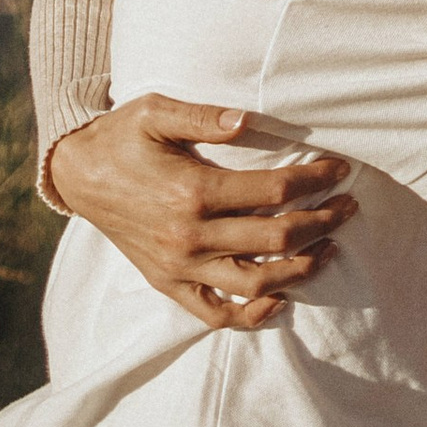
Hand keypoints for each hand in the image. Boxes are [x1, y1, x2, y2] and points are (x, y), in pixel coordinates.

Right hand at [46, 94, 357, 330]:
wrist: (79, 174)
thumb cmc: (122, 135)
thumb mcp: (157, 111)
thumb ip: (204, 116)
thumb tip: (248, 120)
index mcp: (193, 190)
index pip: (274, 190)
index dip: (314, 180)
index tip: (340, 170)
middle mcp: (190, 236)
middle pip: (275, 238)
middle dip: (322, 221)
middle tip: (348, 206)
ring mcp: (180, 267)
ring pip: (256, 284)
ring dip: (301, 269)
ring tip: (329, 247)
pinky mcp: (170, 285)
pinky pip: (217, 313)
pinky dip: (253, 315)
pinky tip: (280, 299)